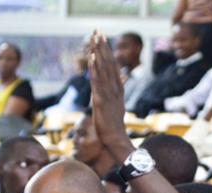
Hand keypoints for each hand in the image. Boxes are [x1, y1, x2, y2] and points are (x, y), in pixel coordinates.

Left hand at [87, 31, 132, 157]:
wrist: (116, 140)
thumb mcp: (116, 108)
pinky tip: (92, 58)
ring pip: (104, 70)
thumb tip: (119, 86)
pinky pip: (97, 82)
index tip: (103, 40)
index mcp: (118, 91)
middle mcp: (115, 90)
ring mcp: (109, 95)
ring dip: (99, 53)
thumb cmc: (114, 127)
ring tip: (95, 39)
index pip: (113, 67)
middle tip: (99, 32)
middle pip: (109, 64)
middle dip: (103, 48)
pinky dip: (95, 69)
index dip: (108, 53)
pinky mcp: (101, 101)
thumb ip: (117, 95)